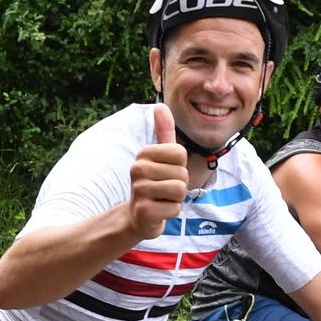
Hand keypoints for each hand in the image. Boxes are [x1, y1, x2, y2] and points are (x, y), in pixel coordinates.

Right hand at [125, 104, 188, 238]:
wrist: (138, 216)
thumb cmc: (154, 183)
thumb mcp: (160, 157)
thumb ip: (164, 132)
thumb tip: (160, 105)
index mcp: (144, 154)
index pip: (180, 153)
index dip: (180, 166)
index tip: (166, 173)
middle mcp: (138, 169)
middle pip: (182, 173)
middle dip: (179, 185)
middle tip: (164, 189)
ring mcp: (139, 190)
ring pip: (179, 190)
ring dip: (176, 199)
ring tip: (162, 199)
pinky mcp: (144, 210)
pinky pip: (174, 208)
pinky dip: (171, 212)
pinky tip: (159, 210)